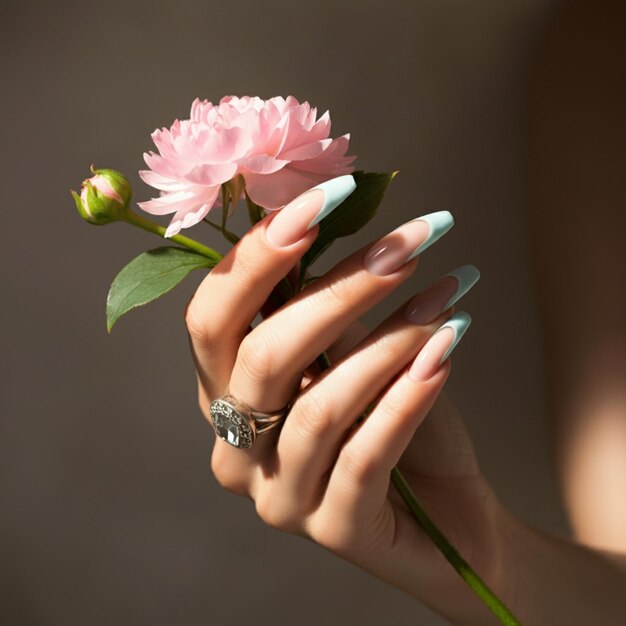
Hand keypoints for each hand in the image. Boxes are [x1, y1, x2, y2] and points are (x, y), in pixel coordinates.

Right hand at [185, 186, 502, 623]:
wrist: (446, 519)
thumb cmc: (392, 423)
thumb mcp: (353, 355)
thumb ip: (329, 310)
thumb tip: (329, 220)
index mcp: (226, 395)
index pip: (211, 318)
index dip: (259, 255)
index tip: (327, 197)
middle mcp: (235, 448)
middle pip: (261, 357)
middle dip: (336, 290)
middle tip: (407, 244)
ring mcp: (277, 498)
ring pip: (319, 406)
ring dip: (388, 341)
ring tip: (445, 298)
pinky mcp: (332, 531)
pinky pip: (364, 456)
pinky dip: (408, 398)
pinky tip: (448, 350)